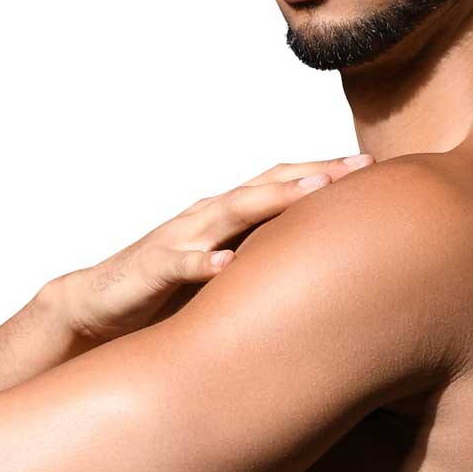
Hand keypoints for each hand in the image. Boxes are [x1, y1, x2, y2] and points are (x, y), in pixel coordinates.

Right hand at [41, 151, 375, 343]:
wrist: (98, 304)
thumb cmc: (169, 290)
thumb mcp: (226, 271)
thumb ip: (263, 260)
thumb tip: (322, 271)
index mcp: (226, 215)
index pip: (282, 183)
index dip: (326, 173)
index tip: (375, 168)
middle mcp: (207, 217)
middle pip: (266, 186)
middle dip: (314, 175)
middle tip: (361, 168)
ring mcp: (181, 239)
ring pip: (230, 213)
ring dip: (270, 201)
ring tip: (309, 194)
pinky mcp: (154, 269)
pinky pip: (182, 264)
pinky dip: (205, 263)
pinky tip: (228, 264)